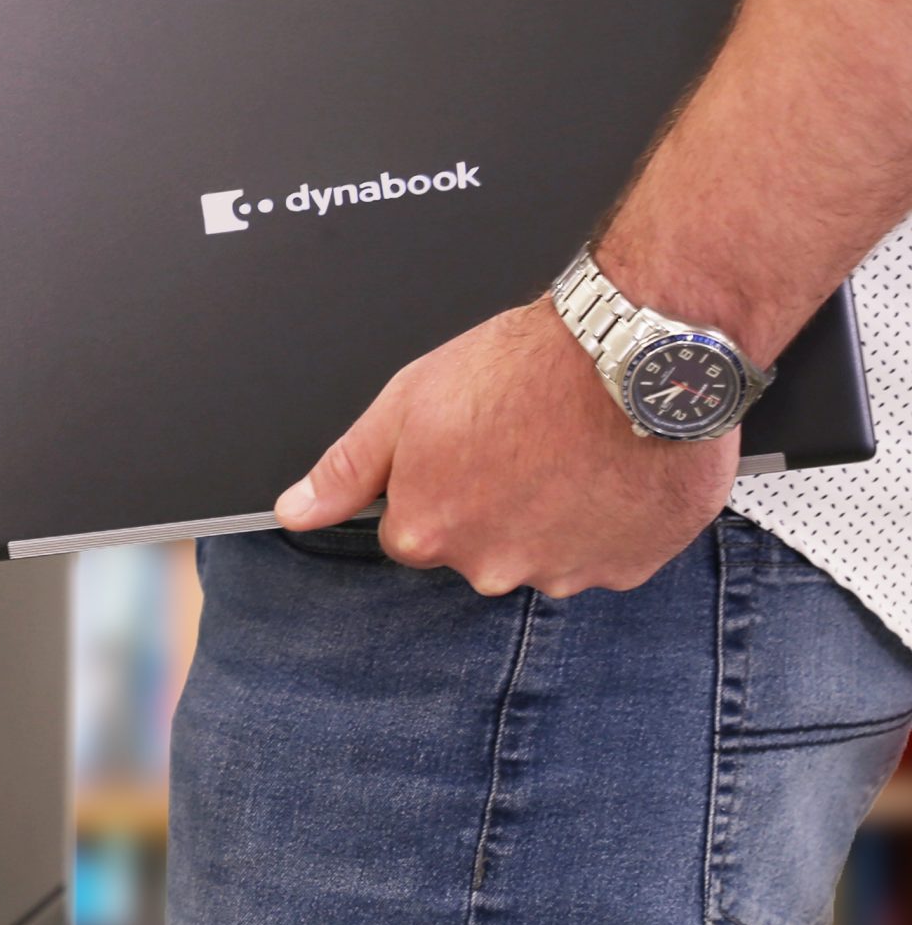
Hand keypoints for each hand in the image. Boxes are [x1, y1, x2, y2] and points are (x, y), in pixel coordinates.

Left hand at [274, 302, 736, 596]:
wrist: (629, 353)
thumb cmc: (521, 368)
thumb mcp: (406, 403)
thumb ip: (348, 470)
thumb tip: (296, 511)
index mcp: (426, 531)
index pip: (413, 531)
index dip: (437, 484)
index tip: (466, 449)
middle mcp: (490, 567)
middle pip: (479, 547)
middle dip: (494, 506)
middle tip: (522, 443)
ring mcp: (563, 572)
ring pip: (545, 552)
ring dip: (555, 516)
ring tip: (571, 450)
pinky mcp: (628, 567)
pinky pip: (607, 554)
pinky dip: (609, 521)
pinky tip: (610, 469)